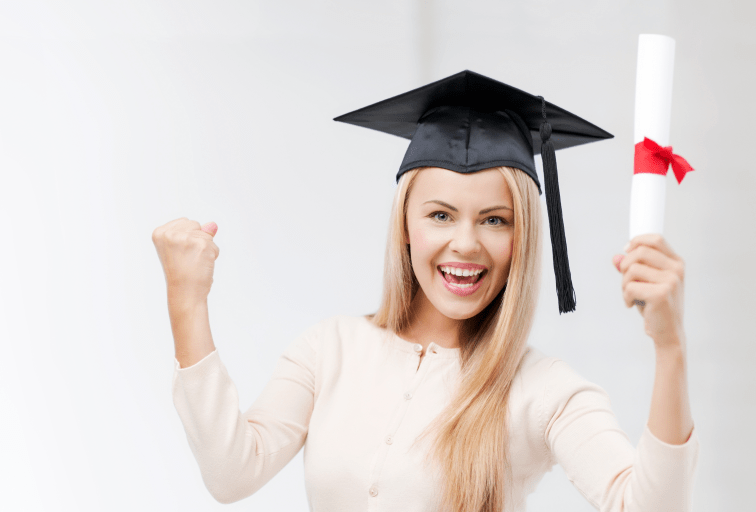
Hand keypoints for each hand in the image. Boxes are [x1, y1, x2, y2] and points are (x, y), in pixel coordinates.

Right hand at [152, 218, 219, 305]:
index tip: (180, 253)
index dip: (187, 238)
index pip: (185, 222)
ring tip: (194, 261)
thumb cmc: (181, 273)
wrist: (184, 292)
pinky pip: (214, 246)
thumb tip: (213, 225)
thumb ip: (195, 232)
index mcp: (160, 233)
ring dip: (206, 248)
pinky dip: (213, 256)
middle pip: (196, 225)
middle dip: (197, 240)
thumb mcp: (181, 248)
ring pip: (207, 234)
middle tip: (188, 258)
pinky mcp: (201, 245)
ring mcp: (186, 239)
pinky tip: (201, 265)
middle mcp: (170, 234)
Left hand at [612, 233, 685, 349]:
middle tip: (626, 282)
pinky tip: (633, 304)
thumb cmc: (656, 305)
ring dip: (624, 284)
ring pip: (632, 269)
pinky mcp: (661, 294)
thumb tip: (616, 257)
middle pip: (640, 251)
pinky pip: (631, 287)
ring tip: (631, 295)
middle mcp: (676, 269)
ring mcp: (670, 281)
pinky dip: (626, 297)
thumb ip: (631, 268)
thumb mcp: (645, 282)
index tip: (626, 251)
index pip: (655, 239)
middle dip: (625, 266)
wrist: (668, 332)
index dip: (636, 242)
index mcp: (676, 262)